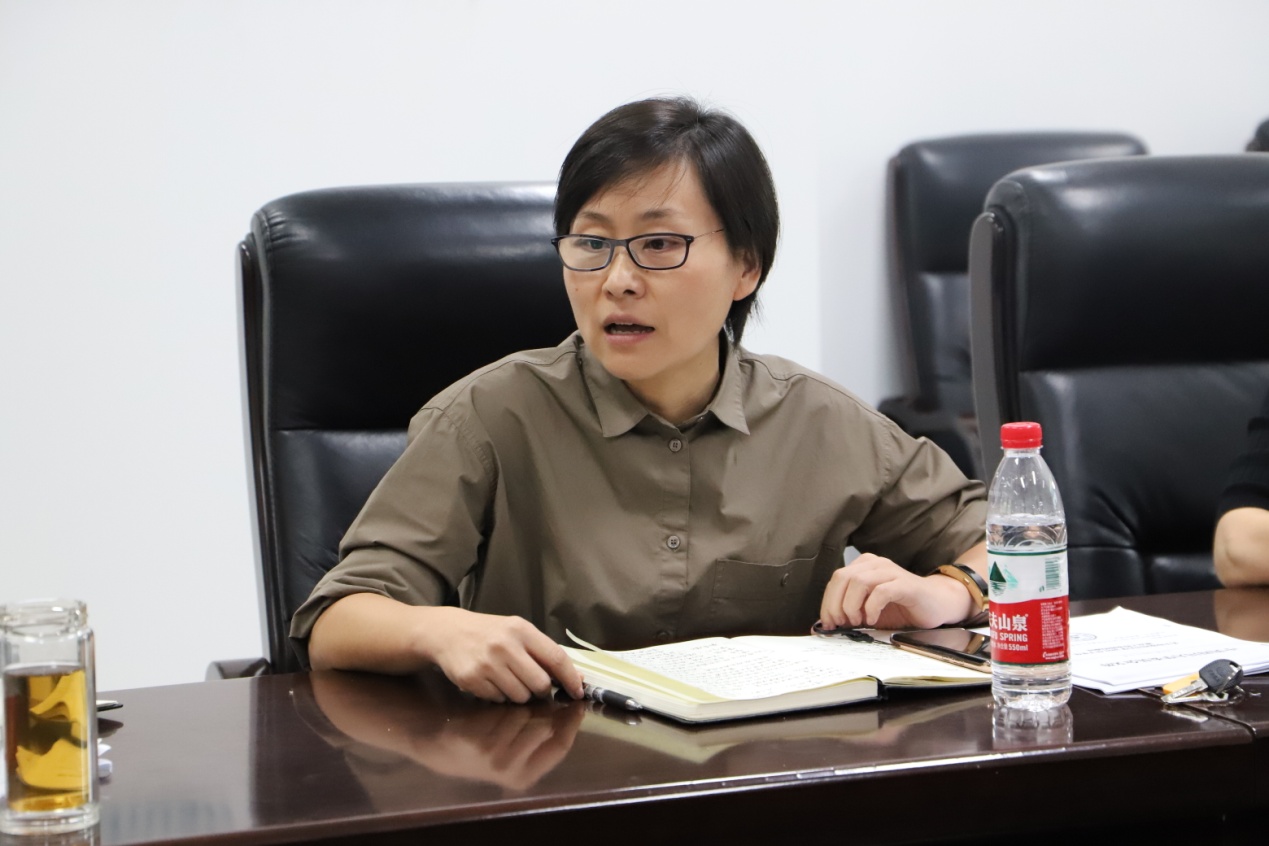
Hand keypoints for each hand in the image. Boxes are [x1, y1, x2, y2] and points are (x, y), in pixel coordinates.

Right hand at [421, 607, 584, 703]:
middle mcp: (505, 646)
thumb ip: (545, 652)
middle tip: (534, 685)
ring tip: (509, 680)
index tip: (578, 691)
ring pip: (520, 696)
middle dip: (541, 690)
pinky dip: (500, 696)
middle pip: (540, 684)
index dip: (570, 678)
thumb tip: (577, 678)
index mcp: (521, 630)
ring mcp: (487, 664)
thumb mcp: (518, 632)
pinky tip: (492, 681)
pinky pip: (498, 700)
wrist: (448, 632)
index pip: (556, 658)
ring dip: (520, 695)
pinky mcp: (472, 679)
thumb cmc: (490, 633)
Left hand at [818, 553, 971, 629]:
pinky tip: (873, 619)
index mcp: (864, 566)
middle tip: (842, 623)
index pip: (836, 579)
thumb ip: (850, 612)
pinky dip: (872, 607)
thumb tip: (824, 625)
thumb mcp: (870, 610)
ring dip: (852, 605)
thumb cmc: (902, 608)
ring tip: (858, 621)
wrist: (937, 605)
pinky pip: (881, 591)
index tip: (829, 623)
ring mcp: (891, 572)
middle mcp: (876, 564)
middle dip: (836, 604)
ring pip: (859, 582)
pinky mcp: (905, 584)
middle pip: (842, 578)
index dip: (828, 602)